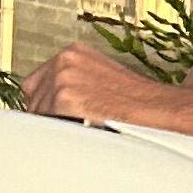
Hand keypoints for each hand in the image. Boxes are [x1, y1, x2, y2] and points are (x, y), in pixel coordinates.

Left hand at [24, 43, 185, 125]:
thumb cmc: (137, 102)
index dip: (45, 104)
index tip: (54, 118)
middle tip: (69, 129)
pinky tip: (76, 138)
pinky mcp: (65, 99)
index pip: (37, 82)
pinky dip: (57, 135)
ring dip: (52, 128)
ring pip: (37, 114)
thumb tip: (54, 105)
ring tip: (78, 134)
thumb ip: (76, 85)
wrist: (159, 109)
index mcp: (73, 53)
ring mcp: (62, 78)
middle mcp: (64, 60)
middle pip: (33, 98)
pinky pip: (45, 125)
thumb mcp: (103, 80)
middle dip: (47, 117)